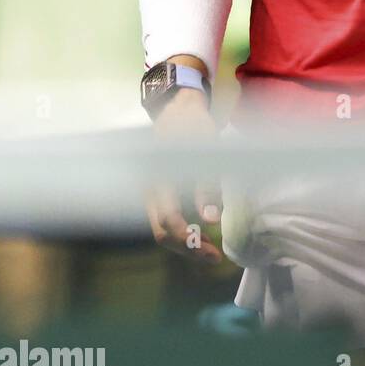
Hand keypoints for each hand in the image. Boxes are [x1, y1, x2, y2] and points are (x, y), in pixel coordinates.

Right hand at [145, 89, 224, 265]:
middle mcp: (150, 190)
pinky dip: (181, 230)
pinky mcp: (157, 192)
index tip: (213, 251)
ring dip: (184, 242)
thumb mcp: (205, 150)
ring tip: (210, 248)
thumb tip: (211, 217)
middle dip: (187, 248)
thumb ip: (207, 183)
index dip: (189, 240)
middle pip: (162, 232)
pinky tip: (201, 231)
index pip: (169, 221)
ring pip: (161, 228)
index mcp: (160, 179)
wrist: (176, 108)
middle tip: (214, 257)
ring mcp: (151, 192)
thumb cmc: (193, 127)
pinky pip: (164, 218)